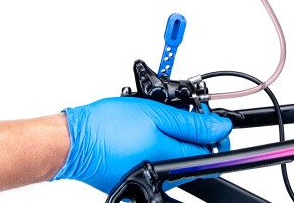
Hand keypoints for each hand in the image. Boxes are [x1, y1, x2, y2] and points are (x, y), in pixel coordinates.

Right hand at [51, 97, 231, 193]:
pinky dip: (156, 145)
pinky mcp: (135, 179)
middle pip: (192, 157)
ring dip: (173, 137)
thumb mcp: (157, 114)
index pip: (210, 155)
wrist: (74, 141)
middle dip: (193, 133)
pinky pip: (156, 162)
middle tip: (179, 112)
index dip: (214, 134)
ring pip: (174, 158)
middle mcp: (162, 180)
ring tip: (157, 119)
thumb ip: (191, 123)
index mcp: (171, 164)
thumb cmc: (108, 127)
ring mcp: (148, 181)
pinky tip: (144, 130)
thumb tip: (219, 128)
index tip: (208, 118)